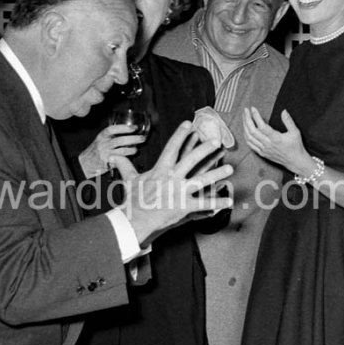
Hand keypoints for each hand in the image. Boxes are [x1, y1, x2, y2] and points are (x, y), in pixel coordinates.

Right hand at [78, 124, 146, 177]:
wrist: (84, 164)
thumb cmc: (94, 151)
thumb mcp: (100, 140)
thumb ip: (111, 136)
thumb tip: (128, 132)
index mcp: (101, 136)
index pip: (112, 130)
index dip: (123, 128)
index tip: (134, 128)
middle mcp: (103, 144)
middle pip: (119, 140)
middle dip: (133, 139)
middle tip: (142, 138)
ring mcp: (105, 154)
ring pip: (121, 150)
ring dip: (132, 149)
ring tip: (136, 149)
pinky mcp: (107, 163)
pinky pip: (119, 160)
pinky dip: (127, 157)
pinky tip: (131, 156)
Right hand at [110, 121, 232, 246]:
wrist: (135, 220)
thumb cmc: (132, 201)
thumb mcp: (129, 181)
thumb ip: (125, 167)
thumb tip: (113, 157)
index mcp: (160, 170)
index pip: (172, 147)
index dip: (180, 134)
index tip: (189, 124)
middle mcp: (172, 177)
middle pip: (191, 160)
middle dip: (205, 150)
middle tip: (216, 142)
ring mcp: (180, 191)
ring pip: (202, 180)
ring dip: (217, 174)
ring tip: (230, 169)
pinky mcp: (185, 206)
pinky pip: (204, 204)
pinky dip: (217, 203)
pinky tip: (229, 200)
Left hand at [243, 107, 310, 171]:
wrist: (295, 161)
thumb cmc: (296, 147)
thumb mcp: (295, 132)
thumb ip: (288, 121)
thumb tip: (284, 111)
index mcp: (275, 138)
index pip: (261, 126)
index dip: (255, 116)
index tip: (253, 109)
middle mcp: (268, 144)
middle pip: (252, 131)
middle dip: (247, 119)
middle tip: (246, 111)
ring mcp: (263, 149)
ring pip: (249, 137)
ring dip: (245, 127)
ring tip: (244, 117)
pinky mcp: (262, 153)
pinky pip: (250, 144)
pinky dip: (246, 136)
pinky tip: (246, 129)